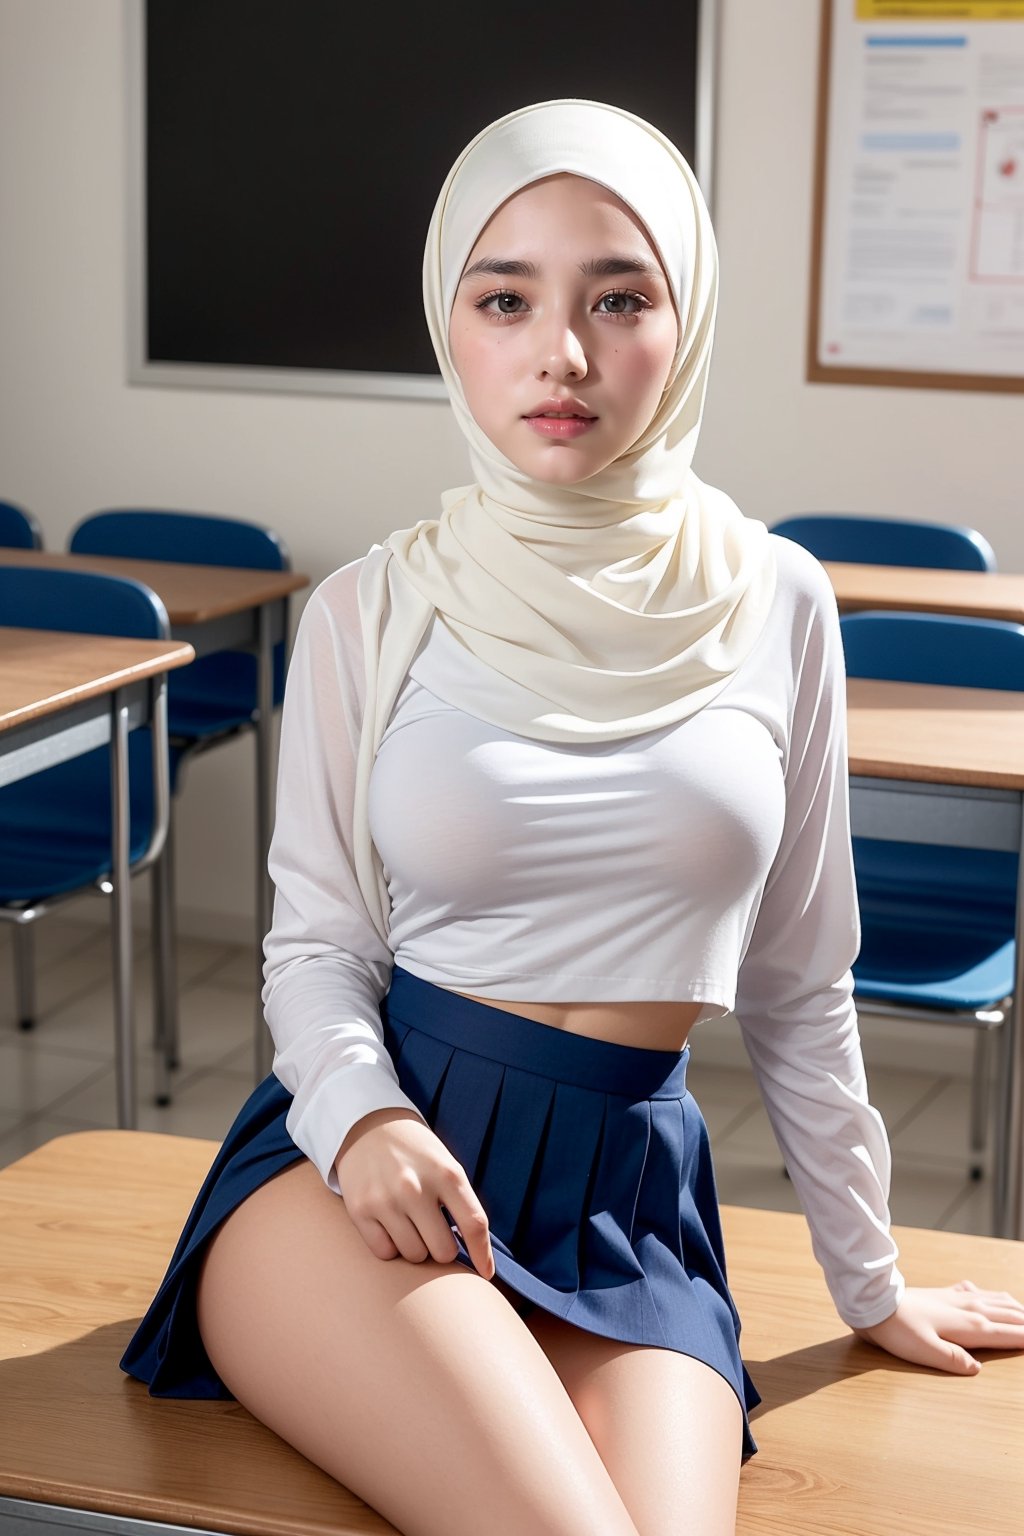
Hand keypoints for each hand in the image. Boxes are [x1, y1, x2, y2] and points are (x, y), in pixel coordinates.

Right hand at [334, 1107, 494, 1280]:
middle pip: (443, 1251)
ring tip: (410, 1221)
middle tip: (434, 1229)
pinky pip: (385, 1253)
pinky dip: (391, 1246)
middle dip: (443, 1247)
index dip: (482, 1255)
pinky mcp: (360, 1211)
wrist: (368, 1127)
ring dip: (416, 1247)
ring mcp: (385, 1200)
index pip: (473, 1224)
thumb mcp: (446, 1165)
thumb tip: (475, 1254)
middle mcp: (415, 1187)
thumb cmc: (416, 1152)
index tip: (486, 1273)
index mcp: (446, 1173)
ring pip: (414, 1255)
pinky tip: (390, 1224)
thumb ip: (460, 1203)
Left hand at [853, 1281, 1023, 1373]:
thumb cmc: (899, 1330)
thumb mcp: (926, 1352)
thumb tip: (977, 1369)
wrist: (876, 1301)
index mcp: (971, 1327)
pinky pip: (977, 1291)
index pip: (1011, 1333)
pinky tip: (986, 1295)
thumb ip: (955, 1361)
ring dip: (1016, 1308)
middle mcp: (970, 1309)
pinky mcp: (945, 1294)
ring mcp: (958, 1298)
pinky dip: (991, 1295)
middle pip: (1011, 1315)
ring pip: (998, 1300)